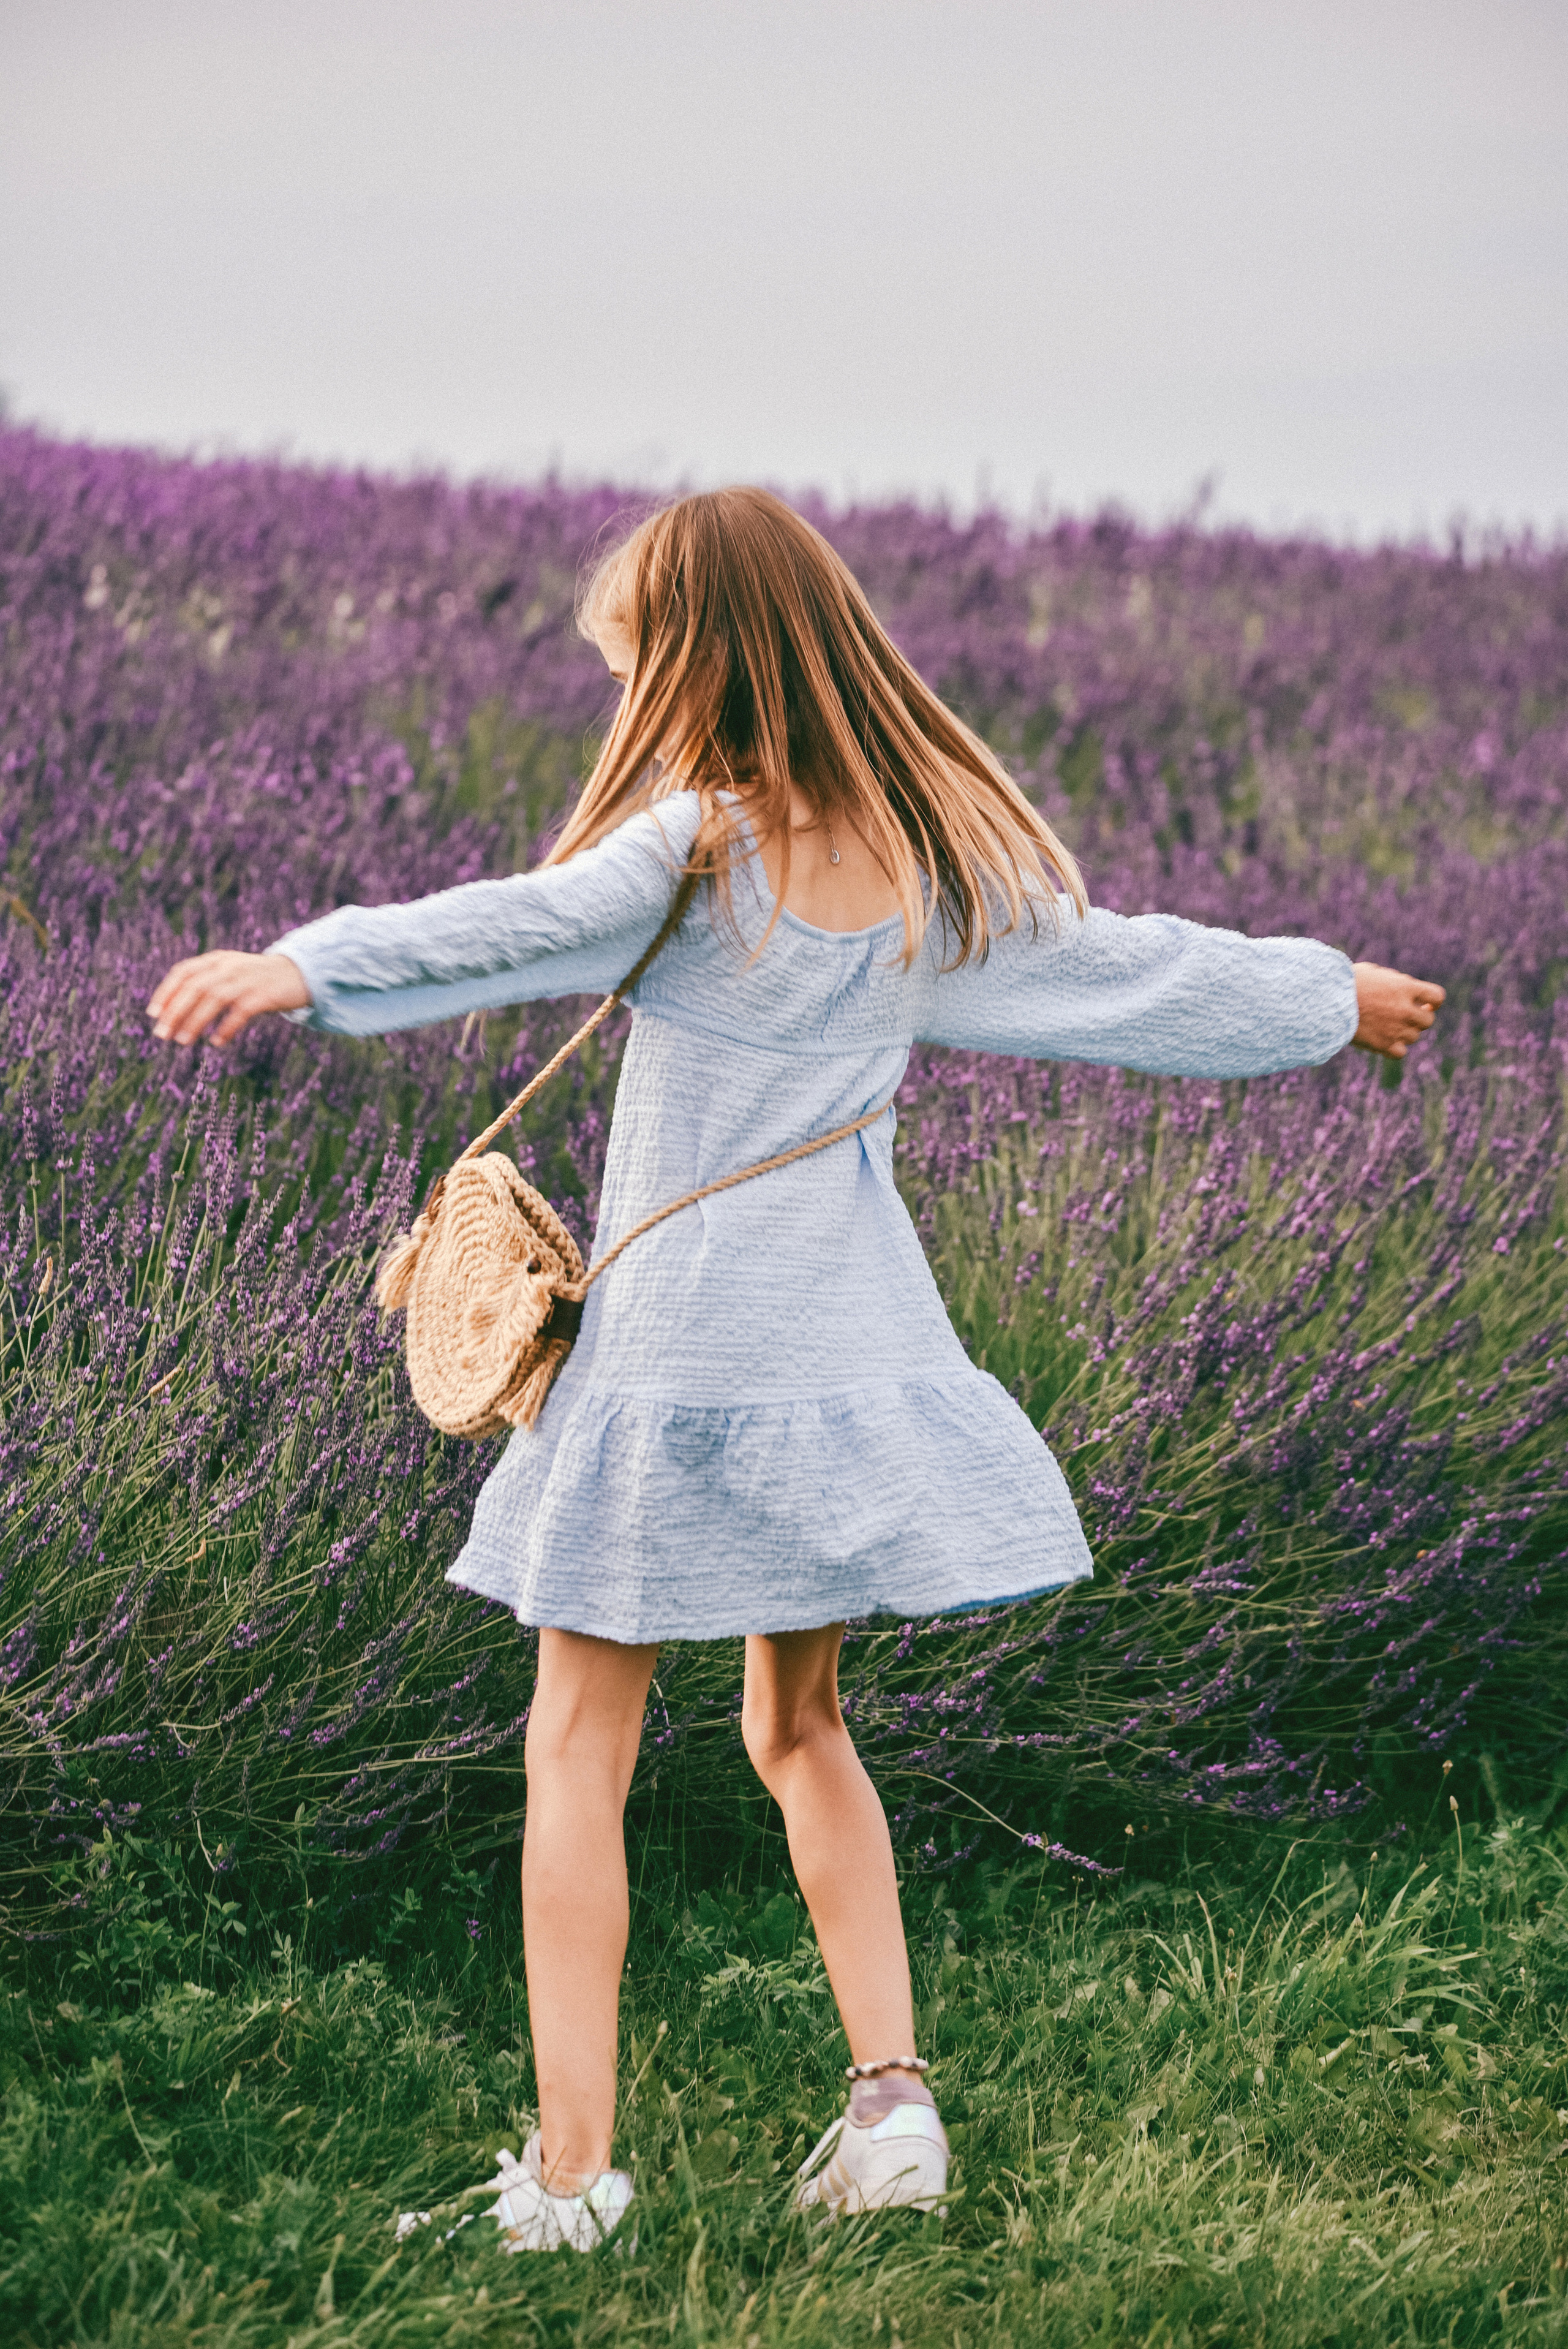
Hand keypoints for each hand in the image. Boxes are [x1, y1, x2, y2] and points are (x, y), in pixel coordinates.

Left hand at [147, 950, 310, 1045]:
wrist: (301, 974)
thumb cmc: (258, 980)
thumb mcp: (230, 973)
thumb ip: (206, 983)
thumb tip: (171, 1010)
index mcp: (217, 960)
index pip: (183, 972)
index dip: (166, 992)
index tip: (153, 1014)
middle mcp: (229, 966)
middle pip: (194, 987)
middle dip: (174, 1011)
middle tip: (162, 1034)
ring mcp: (247, 979)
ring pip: (214, 998)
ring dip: (195, 1021)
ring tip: (182, 1041)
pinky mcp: (265, 995)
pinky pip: (241, 1011)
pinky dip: (226, 1026)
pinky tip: (217, 1042)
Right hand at [1351, 962, 1444, 1058]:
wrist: (1325, 1001)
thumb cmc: (1345, 983)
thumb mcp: (1374, 973)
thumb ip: (1395, 982)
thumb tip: (1405, 989)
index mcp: (1405, 988)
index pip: (1436, 996)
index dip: (1433, 1001)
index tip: (1425, 1003)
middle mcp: (1405, 1009)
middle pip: (1428, 1020)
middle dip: (1419, 1018)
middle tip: (1404, 1016)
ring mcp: (1395, 1029)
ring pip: (1414, 1037)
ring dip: (1404, 1032)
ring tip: (1386, 1026)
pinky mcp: (1383, 1045)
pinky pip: (1400, 1052)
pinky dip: (1395, 1048)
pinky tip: (1384, 1040)